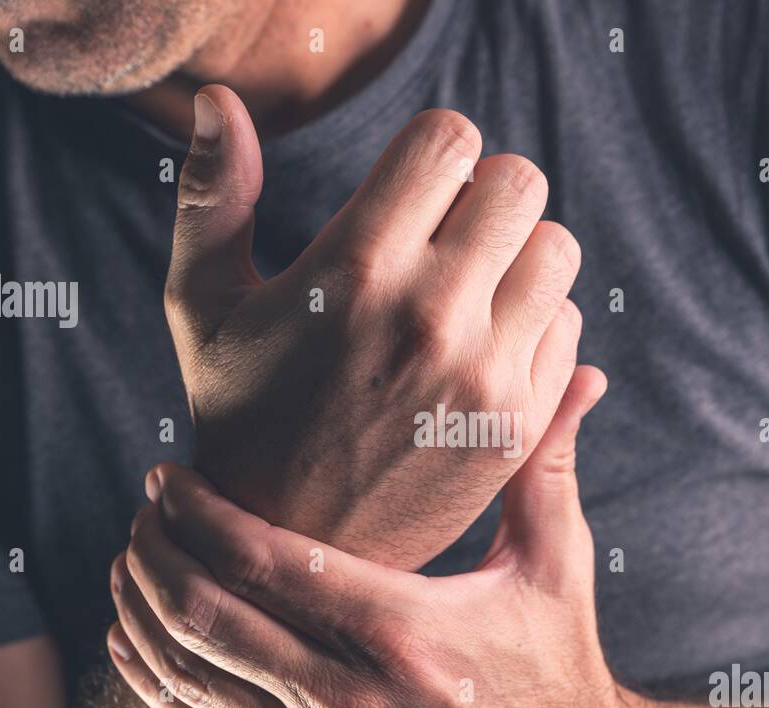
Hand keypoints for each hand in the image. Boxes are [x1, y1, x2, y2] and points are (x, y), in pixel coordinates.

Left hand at [108, 367, 660, 707]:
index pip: (267, 563)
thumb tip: (583, 373)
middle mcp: (355, 697)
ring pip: (192, 677)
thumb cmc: (559, 664)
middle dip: (156, 553)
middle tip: (143, 508)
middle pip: (210, 616)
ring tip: (131, 560)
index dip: (199, 514)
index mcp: (408, 631)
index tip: (167, 475)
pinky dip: (155, 684)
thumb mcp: (557, 565)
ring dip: (144, 612)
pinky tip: (130, 643)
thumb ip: (547, 464)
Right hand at [164, 86, 583, 568]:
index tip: (414, 187)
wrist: (286, 548)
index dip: (435, 151)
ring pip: (557, 250)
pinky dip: (534, 320)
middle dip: (484, 193)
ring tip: (466, 286)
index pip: (453, 139)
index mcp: (355, 270)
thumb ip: (210, 195)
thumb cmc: (239, 413)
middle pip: (521, 183)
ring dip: (518, 253)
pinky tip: (479, 346)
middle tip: (444, 232)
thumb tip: (215, 98)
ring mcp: (484, 377)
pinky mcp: (517, 427)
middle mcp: (431, 318)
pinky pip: (567, 326)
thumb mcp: (201, 306)